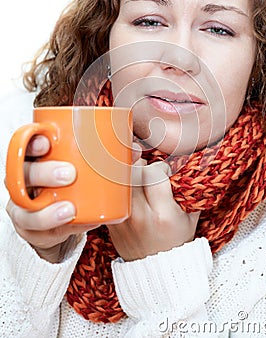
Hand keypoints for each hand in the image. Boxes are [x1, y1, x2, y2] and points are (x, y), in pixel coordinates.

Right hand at [5, 135, 99, 262]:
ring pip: (24, 210)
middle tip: (69, 174)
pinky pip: (39, 232)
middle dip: (43, 173)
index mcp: (34, 158)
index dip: (32, 142)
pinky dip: (58, 230)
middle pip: (22, 175)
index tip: (47, 142)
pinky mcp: (31, 230)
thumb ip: (104, 155)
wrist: (59, 215)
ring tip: (70, 210)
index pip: (24, 145)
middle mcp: (23, 181)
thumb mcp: (82, 165)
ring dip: (47, 211)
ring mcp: (23, 207)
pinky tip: (74, 225)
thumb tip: (135, 149)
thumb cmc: (72, 182)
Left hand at [108, 158, 199, 260]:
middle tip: (147, 171)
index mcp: (163, 214)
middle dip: (141, 166)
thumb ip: (188, 190)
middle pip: (132, 173)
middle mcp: (140, 216)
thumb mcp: (190, 216)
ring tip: (137, 178)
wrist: (159, 272)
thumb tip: (185, 164)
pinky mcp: (111, 223)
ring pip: (118, 181)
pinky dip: (117, 188)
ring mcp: (123, 220)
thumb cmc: (177, 240)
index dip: (160, 168)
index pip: (154, 173)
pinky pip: (110, 195)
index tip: (165, 174)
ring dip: (127, 174)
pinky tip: (126, 190)